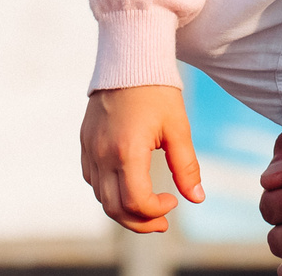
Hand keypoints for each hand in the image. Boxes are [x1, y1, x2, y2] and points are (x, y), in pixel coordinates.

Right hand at [79, 83, 203, 232]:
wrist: (129, 59)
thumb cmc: (157, 91)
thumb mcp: (178, 128)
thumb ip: (186, 167)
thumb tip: (197, 198)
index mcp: (127, 150)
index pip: (136, 202)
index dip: (156, 212)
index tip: (173, 200)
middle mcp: (103, 154)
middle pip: (114, 208)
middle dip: (140, 222)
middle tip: (162, 221)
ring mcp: (90, 149)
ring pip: (101, 197)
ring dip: (124, 209)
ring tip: (148, 206)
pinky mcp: (85, 142)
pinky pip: (92, 180)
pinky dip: (109, 192)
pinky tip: (128, 184)